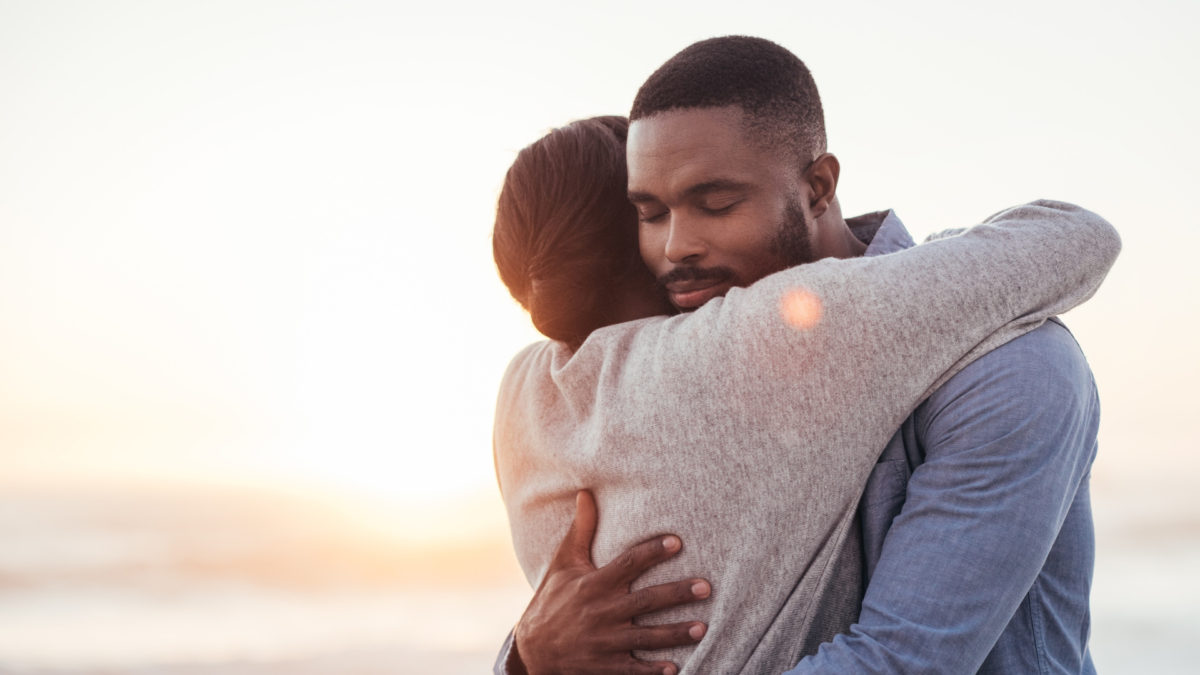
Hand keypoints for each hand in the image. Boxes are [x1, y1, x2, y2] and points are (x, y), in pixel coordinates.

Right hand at [511, 490, 709, 674]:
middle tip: (705, 587)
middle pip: (645, 601)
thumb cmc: (552, 600)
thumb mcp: (563, 563)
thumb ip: (581, 530)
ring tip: (701, 628)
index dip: (652, 552)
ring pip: (645, 637)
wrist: (532, 650)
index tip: (677, 542)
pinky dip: (652, 671)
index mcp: (594, 584)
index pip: (628, 564)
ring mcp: (604, 642)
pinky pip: (632, 670)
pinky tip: (675, 669)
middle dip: (676, 594)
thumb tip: (586, 493)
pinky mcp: (604, 666)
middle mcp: (601, 612)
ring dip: (674, 633)